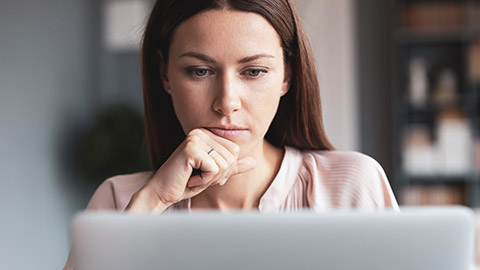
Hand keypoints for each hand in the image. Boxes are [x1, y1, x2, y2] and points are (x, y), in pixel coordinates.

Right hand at [126, 128, 255, 212]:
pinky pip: (215, 169)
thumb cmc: (186, 182)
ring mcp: (195, 138)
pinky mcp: (191, 149)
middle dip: (218, 174)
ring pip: (224, 164)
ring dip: (210, 178)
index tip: (205, 172)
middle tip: (199, 177)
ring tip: (193, 178)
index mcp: (207, 133)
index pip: (235, 150)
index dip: (224, 168)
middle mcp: (200, 131)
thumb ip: (232, 167)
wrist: (161, 192)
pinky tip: (190, 179)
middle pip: (231, 156)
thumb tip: (254, 162)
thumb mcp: (213, 174)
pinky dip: (204, 180)